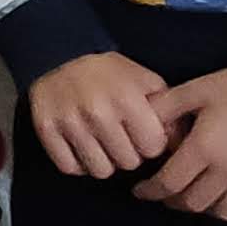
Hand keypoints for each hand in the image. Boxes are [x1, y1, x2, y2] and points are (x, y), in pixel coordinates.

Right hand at [26, 49, 174, 178]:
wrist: (59, 54)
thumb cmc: (109, 73)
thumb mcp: (145, 80)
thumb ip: (167, 111)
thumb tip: (180, 145)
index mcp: (126, 97)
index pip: (153, 148)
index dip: (150, 143)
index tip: (142, 133)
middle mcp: (97, 111)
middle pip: (128, 163)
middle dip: (128, 153)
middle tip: (120, 137)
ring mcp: (69, 121)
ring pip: (100, 171)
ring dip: (103, 161)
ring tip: (101, 143)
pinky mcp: (46, 129)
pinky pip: (70, 168)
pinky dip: (77, 162)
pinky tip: (81, 145)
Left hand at [139, 68, 226, 221]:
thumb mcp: (197, 88)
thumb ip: (166, 106)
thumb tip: (141, 122)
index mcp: (204, 149)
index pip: (169, 184)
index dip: (150, 191)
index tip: (141, 191)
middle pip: (194, 203)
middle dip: (175, 201)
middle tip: (169, 192)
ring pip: (225, 212)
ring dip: (208, 207)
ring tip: (202, 194)